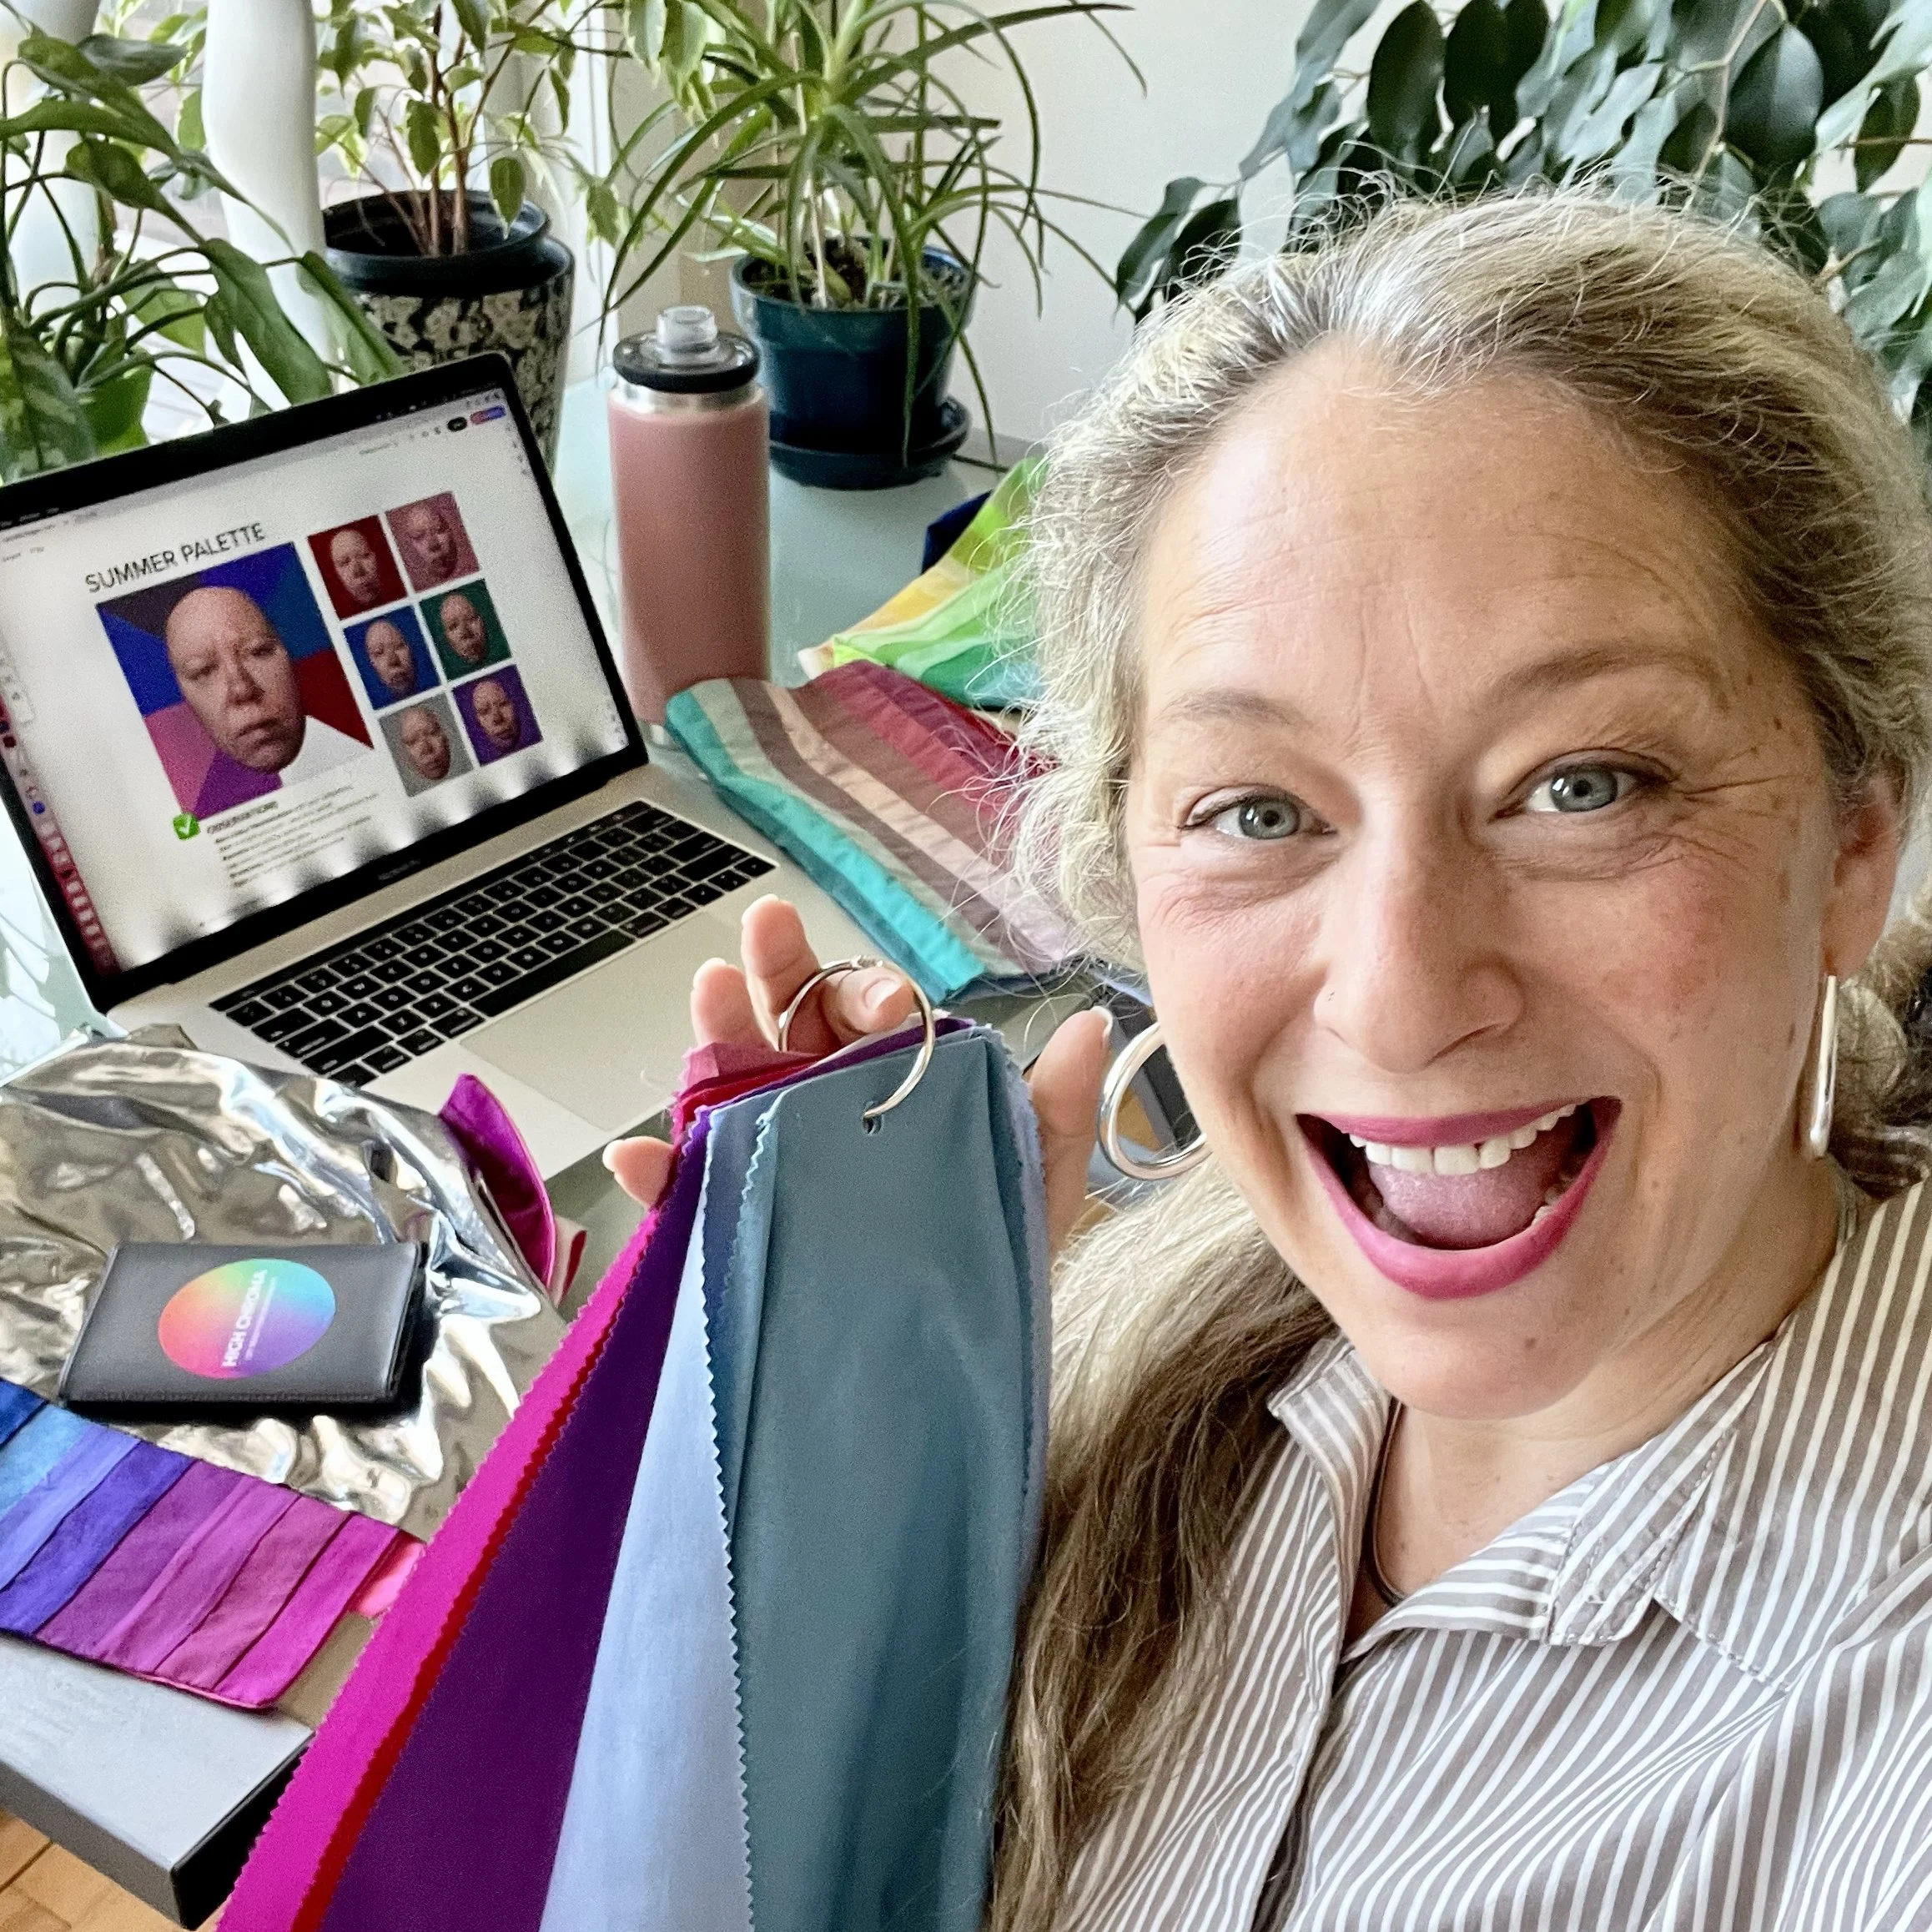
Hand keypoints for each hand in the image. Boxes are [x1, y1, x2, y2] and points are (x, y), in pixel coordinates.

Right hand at [603, 895, 1110, 1257]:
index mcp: (890, 1086)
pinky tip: (643, 1157)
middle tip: (769, 926)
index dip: (873, 995)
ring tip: (712, 989)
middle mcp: (823, 1111)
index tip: (891, 1004)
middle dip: (781, 968)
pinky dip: (657, 1171)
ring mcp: (772, 1163)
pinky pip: (686, 1193)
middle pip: (793, 1022)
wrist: (942, 1377)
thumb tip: (1091, 1026)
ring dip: (716, 1034)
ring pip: (733, 1083)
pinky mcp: (731, 1227)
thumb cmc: (987, 1267)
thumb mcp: (1031, 1188)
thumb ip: (1055, 1110)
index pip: (872, 1017)